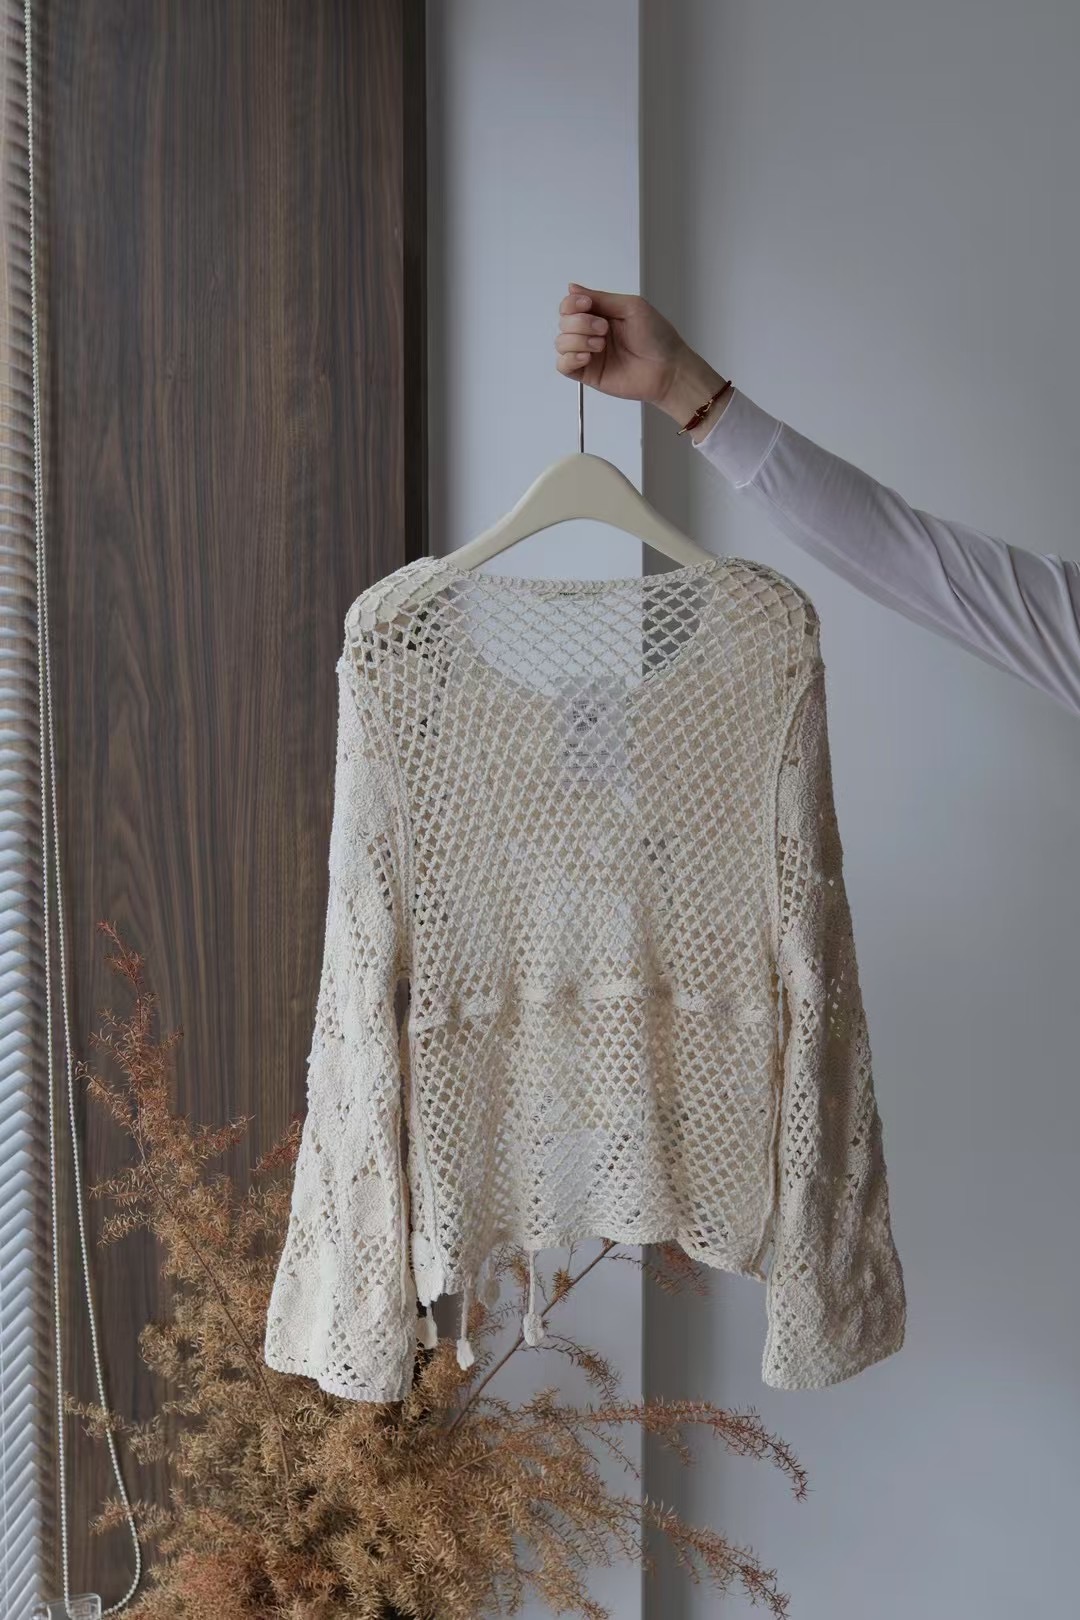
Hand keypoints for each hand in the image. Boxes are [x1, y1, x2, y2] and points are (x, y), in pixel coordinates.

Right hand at [555, 282, 730, 433]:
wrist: (668, 369)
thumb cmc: (657, 337)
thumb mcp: (631, 306)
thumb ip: (601, 298)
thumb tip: (572, 287)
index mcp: (601, 314)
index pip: (570, 305)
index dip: (573, 304)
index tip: (588, 305)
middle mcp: (591, 332)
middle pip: (564, 322)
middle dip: (580, 323)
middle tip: (604, 330)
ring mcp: (588, 353)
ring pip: (561, 342)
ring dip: (578, 340)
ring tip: (600, 344)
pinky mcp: (588, 374)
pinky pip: (563, 365)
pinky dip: (570, 358)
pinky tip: (587, 357)